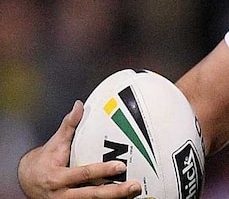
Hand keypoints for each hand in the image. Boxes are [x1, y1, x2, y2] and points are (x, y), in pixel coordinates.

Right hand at [17, 101, 142, 198]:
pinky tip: (123, 197)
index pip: (83, 174)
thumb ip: (68, 125)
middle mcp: (63, 194)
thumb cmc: (45, 161)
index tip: (121, 166)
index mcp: (58, 178)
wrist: (27, 181)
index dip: (102, 171)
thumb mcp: (54, 143)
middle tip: (134, 186)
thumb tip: (79, 106)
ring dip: (115, 198)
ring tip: (133, 193)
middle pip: (92, 195)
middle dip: (115, 192)